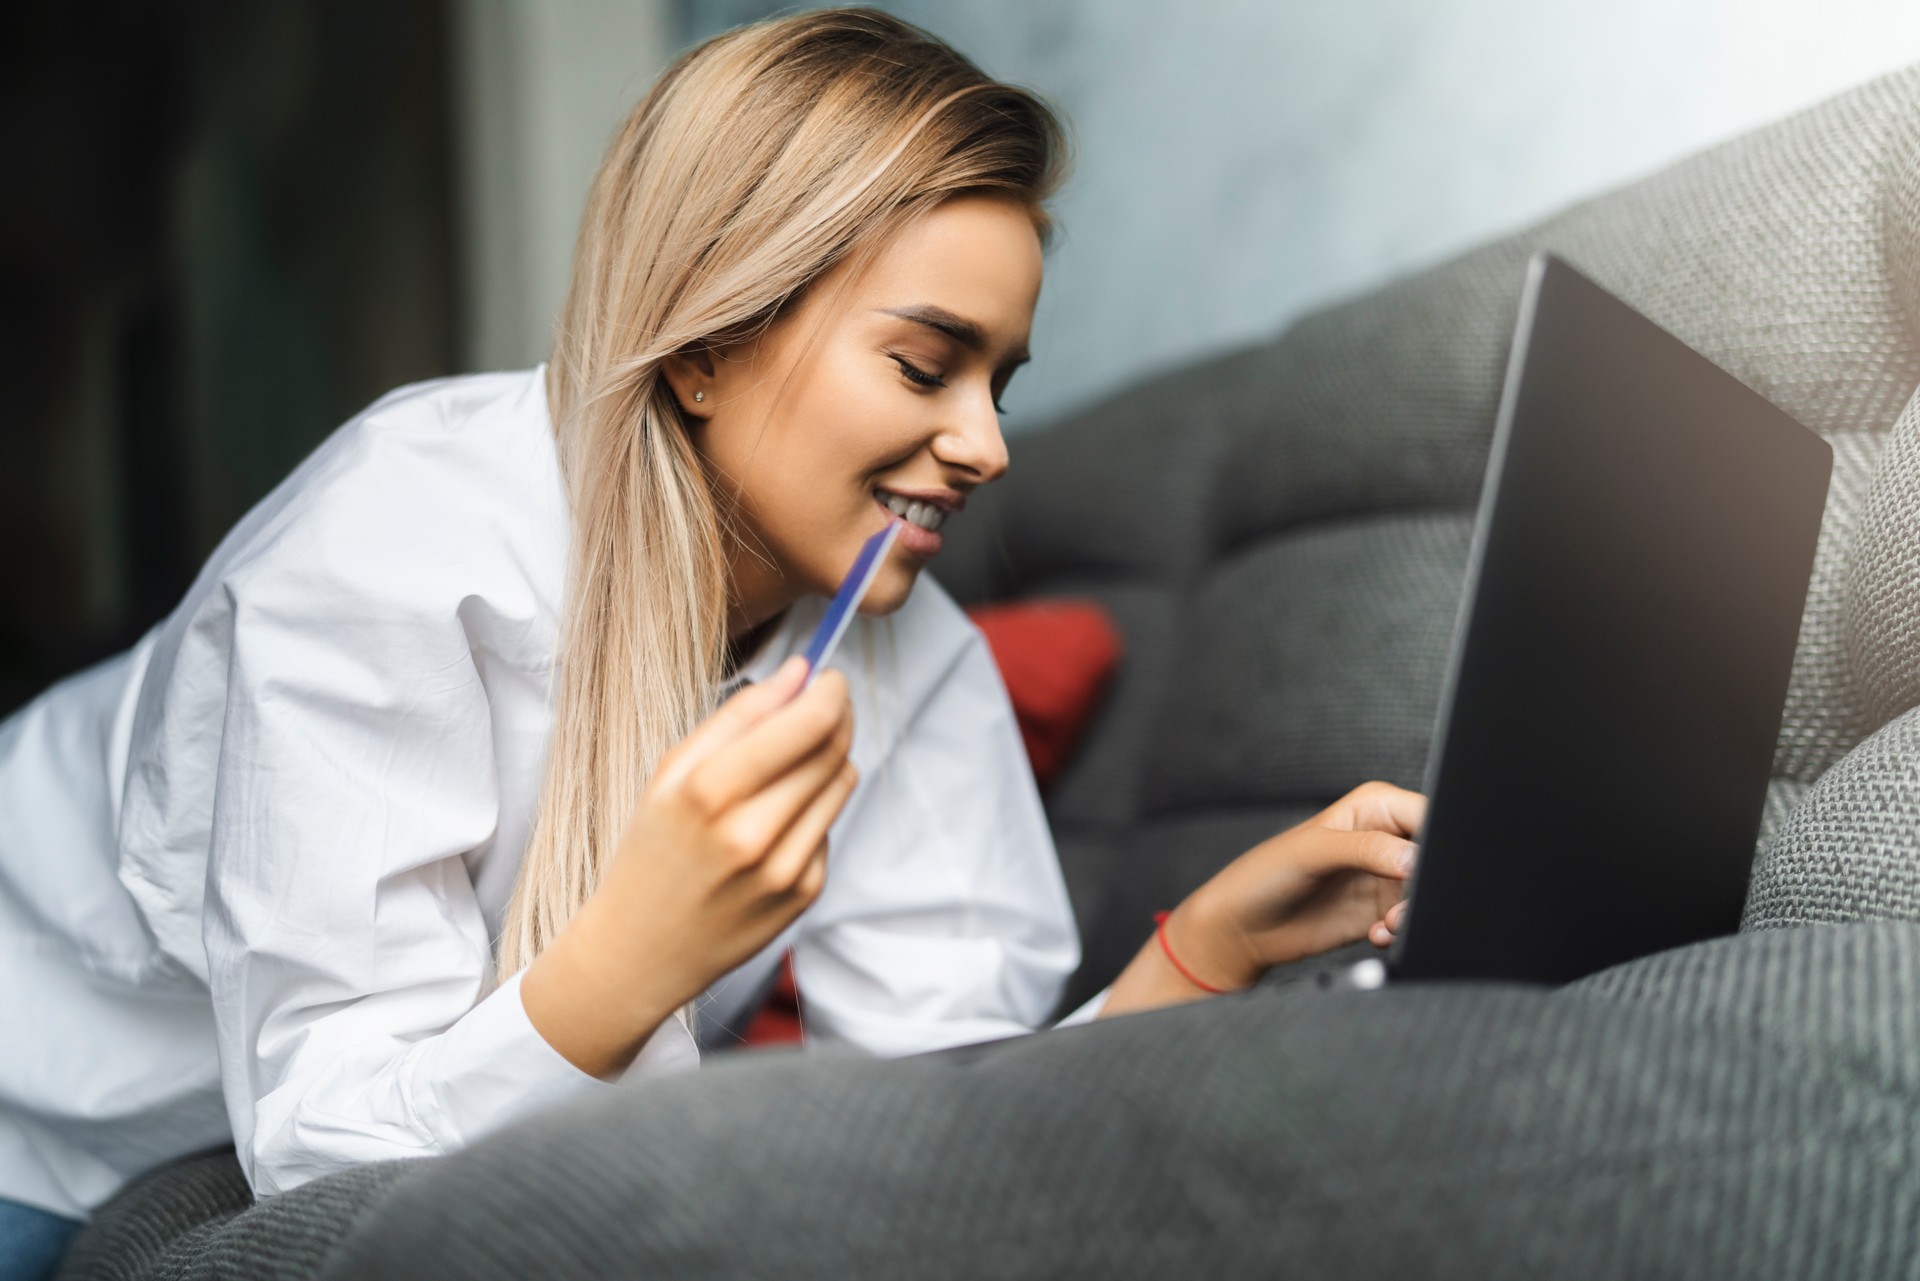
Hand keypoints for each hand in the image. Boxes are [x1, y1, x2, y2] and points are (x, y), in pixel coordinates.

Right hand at [523, 655, 857, 1074]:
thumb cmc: (653, 849)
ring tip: (791, 763)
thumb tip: (800, 672)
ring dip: (829, 760)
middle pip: (832, 749)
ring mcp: (784, 868)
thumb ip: (739, 715)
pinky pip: (830, 827)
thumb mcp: (671, 772)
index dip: (830, 692)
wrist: (641, 949)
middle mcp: (752, 832)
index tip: (829, 677)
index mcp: (709, 791)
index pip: (808, 724)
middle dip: (836, 716)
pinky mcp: (805, 894)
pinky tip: (776, 822)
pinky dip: (813, 811)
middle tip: (823, 704)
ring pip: (842, 783)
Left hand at [1101, 781, 1424, 1015]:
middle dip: (1430, 882)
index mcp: (1376, 806)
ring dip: (1416, 912)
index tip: (1423, 869)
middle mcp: (1386, 838)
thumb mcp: (1313, 851)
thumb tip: (1415, 859)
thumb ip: (1366, 849)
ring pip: (1429, 892)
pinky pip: (1413, 920)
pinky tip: (1377, 934)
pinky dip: (1404, 930)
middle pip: (1436, 855)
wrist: (1243, 927)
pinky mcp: (1382, 911)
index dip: (1436, 841)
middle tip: (1406, 903)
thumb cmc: (1264, 874)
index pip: (1428, 813)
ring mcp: (1386, 876)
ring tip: (1390, 923)